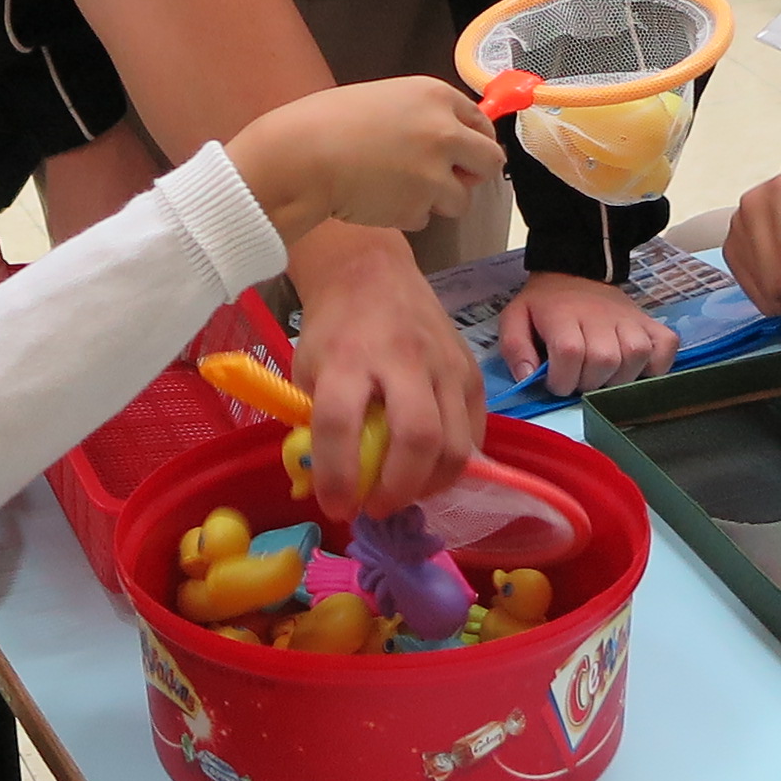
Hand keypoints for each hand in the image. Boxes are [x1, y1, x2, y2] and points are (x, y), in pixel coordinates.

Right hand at [225, 79, 501, 245]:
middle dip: (473, 174)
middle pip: (491, 163)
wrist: (301, 157)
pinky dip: (406, 214)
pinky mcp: (419, 207)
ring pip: (461, 199)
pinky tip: (378, 198)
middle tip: (449, 179)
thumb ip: (424, 116)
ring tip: (398, 189)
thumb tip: (451, 140)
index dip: (474, 141)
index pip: (482, 122)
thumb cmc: (328, 122)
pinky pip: (425, 218)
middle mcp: (445, 132)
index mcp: (435, 96)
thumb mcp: (386, 99)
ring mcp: (435, 173)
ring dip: (437, 200)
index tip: (465, 153)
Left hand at [291, 227, 478, 520]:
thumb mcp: (306, 368)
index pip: (340, 423)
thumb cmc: (335, 328)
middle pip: (417, 437)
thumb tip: (320, 484)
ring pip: (455, 444)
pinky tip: (429, 472)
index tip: (336, 506)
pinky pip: (474, 434)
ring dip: (429, 485)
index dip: (337, 476)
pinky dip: (454, 465)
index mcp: (348, 356)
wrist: (373, 274)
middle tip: (377, 506)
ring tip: (404, 493)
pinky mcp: (472, 372)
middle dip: (397, 488)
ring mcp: (445, 365)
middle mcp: (402, 358)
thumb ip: (312, 422)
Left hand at [497, 269, 677, 396]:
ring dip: (618, 378)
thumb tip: (528, 377)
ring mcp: (630, 319)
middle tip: (579, 379)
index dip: (562, 379)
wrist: (576, 272)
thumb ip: (514, 348)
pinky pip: (665, 348)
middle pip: (604, 360)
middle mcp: (601, 316)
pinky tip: (636, 370)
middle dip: (588, 383)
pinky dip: (656, 365)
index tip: (556, 382)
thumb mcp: (515, 318)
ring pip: (635, 357)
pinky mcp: (650, 323)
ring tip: (603, 376)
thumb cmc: (545, 304)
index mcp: (564, 315)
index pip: (571, 353)